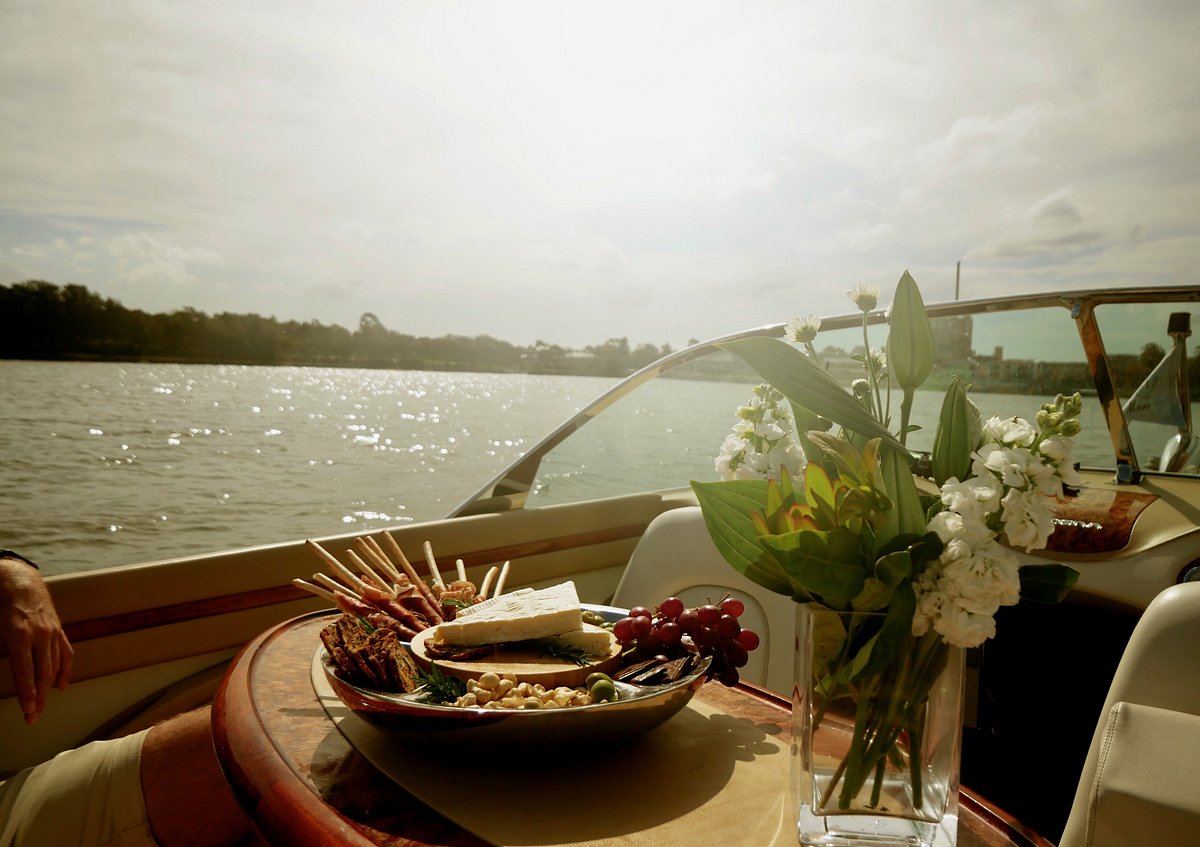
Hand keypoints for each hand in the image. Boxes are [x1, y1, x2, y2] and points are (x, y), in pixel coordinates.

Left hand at [0, 557, 73, 723]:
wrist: (20, 581)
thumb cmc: (2, 604)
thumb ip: (2, 648)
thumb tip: (10, 670)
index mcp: (20, 635)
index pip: (25, 671)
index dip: (27, 693)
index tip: (28, 710)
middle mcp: (40, 635)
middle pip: (42, 673)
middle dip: (38, 697)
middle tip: (32, 718)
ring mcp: (52, 632)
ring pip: (54, 666)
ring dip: (48, 689)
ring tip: (42, 706)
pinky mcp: (58, 630)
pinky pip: (65, 653)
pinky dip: (64, 670)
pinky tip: (61, 686)